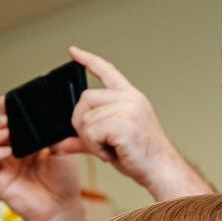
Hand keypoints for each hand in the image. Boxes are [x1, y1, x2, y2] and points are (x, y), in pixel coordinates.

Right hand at [0, 108, 85, 220]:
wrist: (62, 207)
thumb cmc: (64, 181)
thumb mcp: (61, 150)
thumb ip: (50, 134)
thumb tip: (45, 116)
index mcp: (25, 143)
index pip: (10, 123)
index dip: (5, 111)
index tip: (6, 101)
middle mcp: (11, 153)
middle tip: (8, 119)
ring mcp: (3, 166)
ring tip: (7, 132)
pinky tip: (6, 151)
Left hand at [67, 48, 204, 200]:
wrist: (161, 170)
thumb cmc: (141, 156)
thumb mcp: (109, 142)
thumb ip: (85, 139)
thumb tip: (60, 144)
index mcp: (129, 97)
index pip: (107, 71)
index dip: (88, 60)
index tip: (73, 51)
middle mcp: (129, 98)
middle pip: (85, 98)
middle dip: (81, 122)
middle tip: (97, 141)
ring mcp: (128, 109)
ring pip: (86, 119)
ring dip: (91, 140)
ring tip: (110, 149)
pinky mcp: (123, 123)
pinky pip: (92, 132)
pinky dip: (96, 148)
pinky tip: (112, 153)